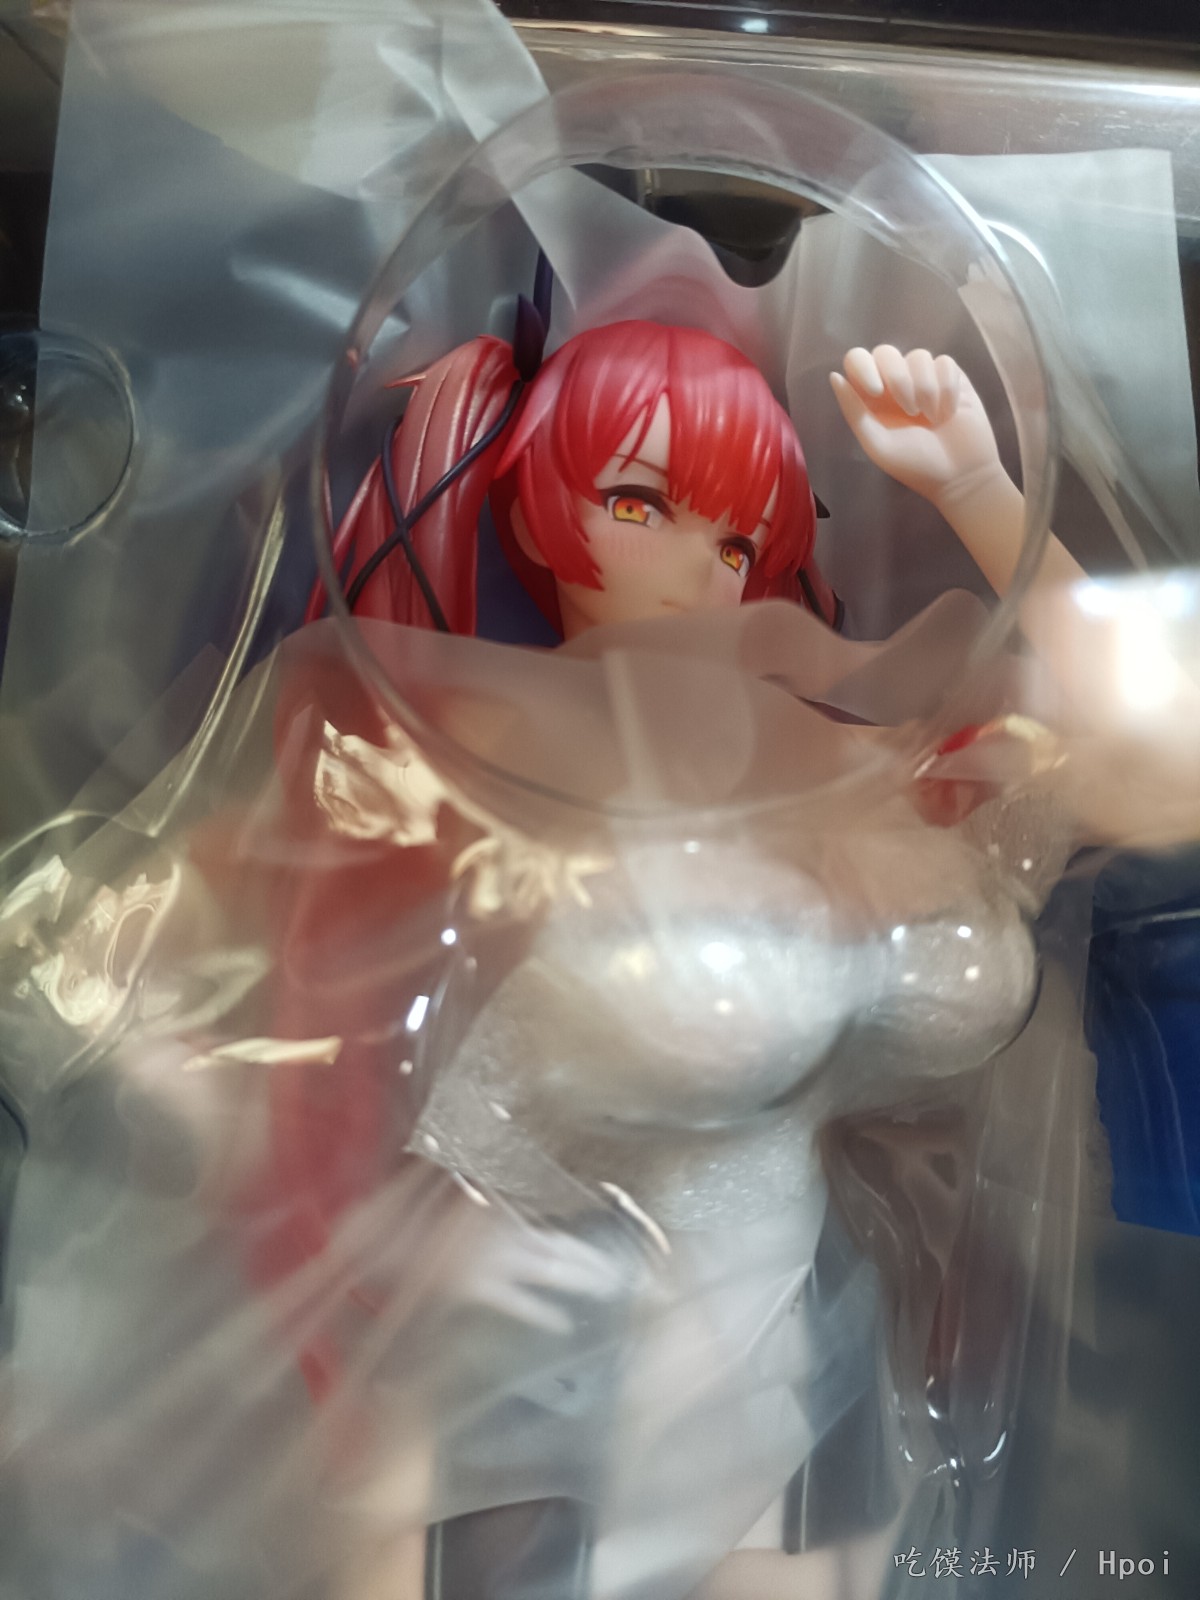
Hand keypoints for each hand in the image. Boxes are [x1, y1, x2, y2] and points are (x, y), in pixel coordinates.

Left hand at [830, 346, 1004, 509]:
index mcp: (871, 398)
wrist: (961, 475)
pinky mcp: (952, 377)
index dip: (863, 367)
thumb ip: (853, 411)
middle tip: (910, 411)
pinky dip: (947, 388)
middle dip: (898, 378)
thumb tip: (834, 376)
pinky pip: (944, 362)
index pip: (857, 360)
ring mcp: (924, 377)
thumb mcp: (877, 444)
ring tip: (931, 418)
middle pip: (886, 352)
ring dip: (925, 388)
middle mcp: (895, 383)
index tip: (876, 391)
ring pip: (918, 356)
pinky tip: (949, 412)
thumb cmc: (915, 465)